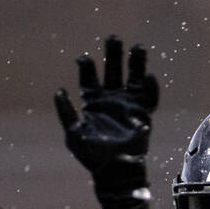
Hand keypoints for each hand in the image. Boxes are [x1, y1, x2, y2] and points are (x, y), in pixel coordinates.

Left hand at [53, 35, 158, 195]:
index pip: (89, 80)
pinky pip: (149, 97)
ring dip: (135, 63)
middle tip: (112, 38)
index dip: (87, 68)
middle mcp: (111, 100)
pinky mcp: (142, 113)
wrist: (114, 170)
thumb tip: (59, 91)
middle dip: (112, 55)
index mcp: (93, 104)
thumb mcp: (73, 134)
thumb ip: (66, 113)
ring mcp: (127, 105)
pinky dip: (150, 87)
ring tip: (137, 46)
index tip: (83, 58)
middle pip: (112, 71)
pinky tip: (149, 76)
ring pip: (133, 78)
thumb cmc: (92, 155)